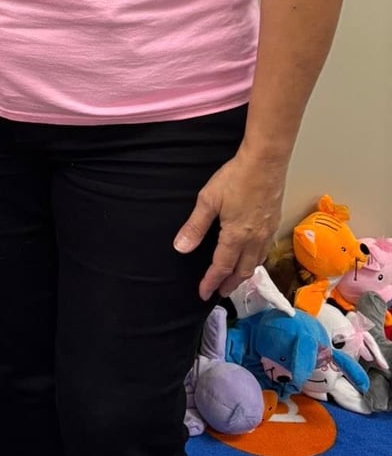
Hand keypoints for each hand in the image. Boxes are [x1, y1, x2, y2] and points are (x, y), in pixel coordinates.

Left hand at [173, 148, 286, 300]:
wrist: (266, 162)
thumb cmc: (236, 177)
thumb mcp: (208, 200)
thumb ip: (195, 227)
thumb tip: (181, 247)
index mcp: (237, 237)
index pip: (221, 267)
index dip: (211, 282)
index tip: (203, 293)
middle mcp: (255, 239)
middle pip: (242, 271)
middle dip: (229, 284)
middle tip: (219, 292)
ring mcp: (267, 232)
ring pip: (256, 263)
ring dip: (244, 275)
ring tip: (234, 279)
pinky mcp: (274, 223)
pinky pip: (265, 251)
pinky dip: (255, 261)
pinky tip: (251, 257)